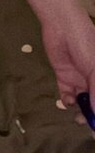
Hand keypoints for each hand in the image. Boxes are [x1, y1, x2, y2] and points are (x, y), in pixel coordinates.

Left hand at [40, 5, 94, 132]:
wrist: (62, 26)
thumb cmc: (86, 44)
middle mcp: (94, 79)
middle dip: (93, 116)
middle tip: (89, 125)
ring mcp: (80, 78)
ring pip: (82, 102)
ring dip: (81, 112)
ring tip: (78, 118)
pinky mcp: (64, 77)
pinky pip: (67, 94)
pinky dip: (68, 101)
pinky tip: (68, 99)